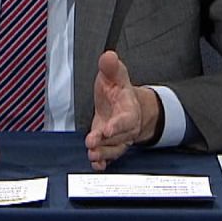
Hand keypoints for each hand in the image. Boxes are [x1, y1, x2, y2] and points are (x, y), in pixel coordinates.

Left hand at [85, 51, 158, 170]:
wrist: (124, 104)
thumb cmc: (119, 90)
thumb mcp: (115, 75)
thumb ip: (110, 67)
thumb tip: (108, 56)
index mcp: (129, 109)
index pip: (126, 119)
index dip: (117, 125)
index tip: (106, 129)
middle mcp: (126, 127)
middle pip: (119, 138)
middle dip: (106, 142)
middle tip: (92, 142)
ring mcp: (119, 138)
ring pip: (114, 150)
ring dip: (103, 154)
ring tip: (92, 155)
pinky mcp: (110, 145)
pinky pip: (109, 157)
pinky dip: (103, 162)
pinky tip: (96, 164)